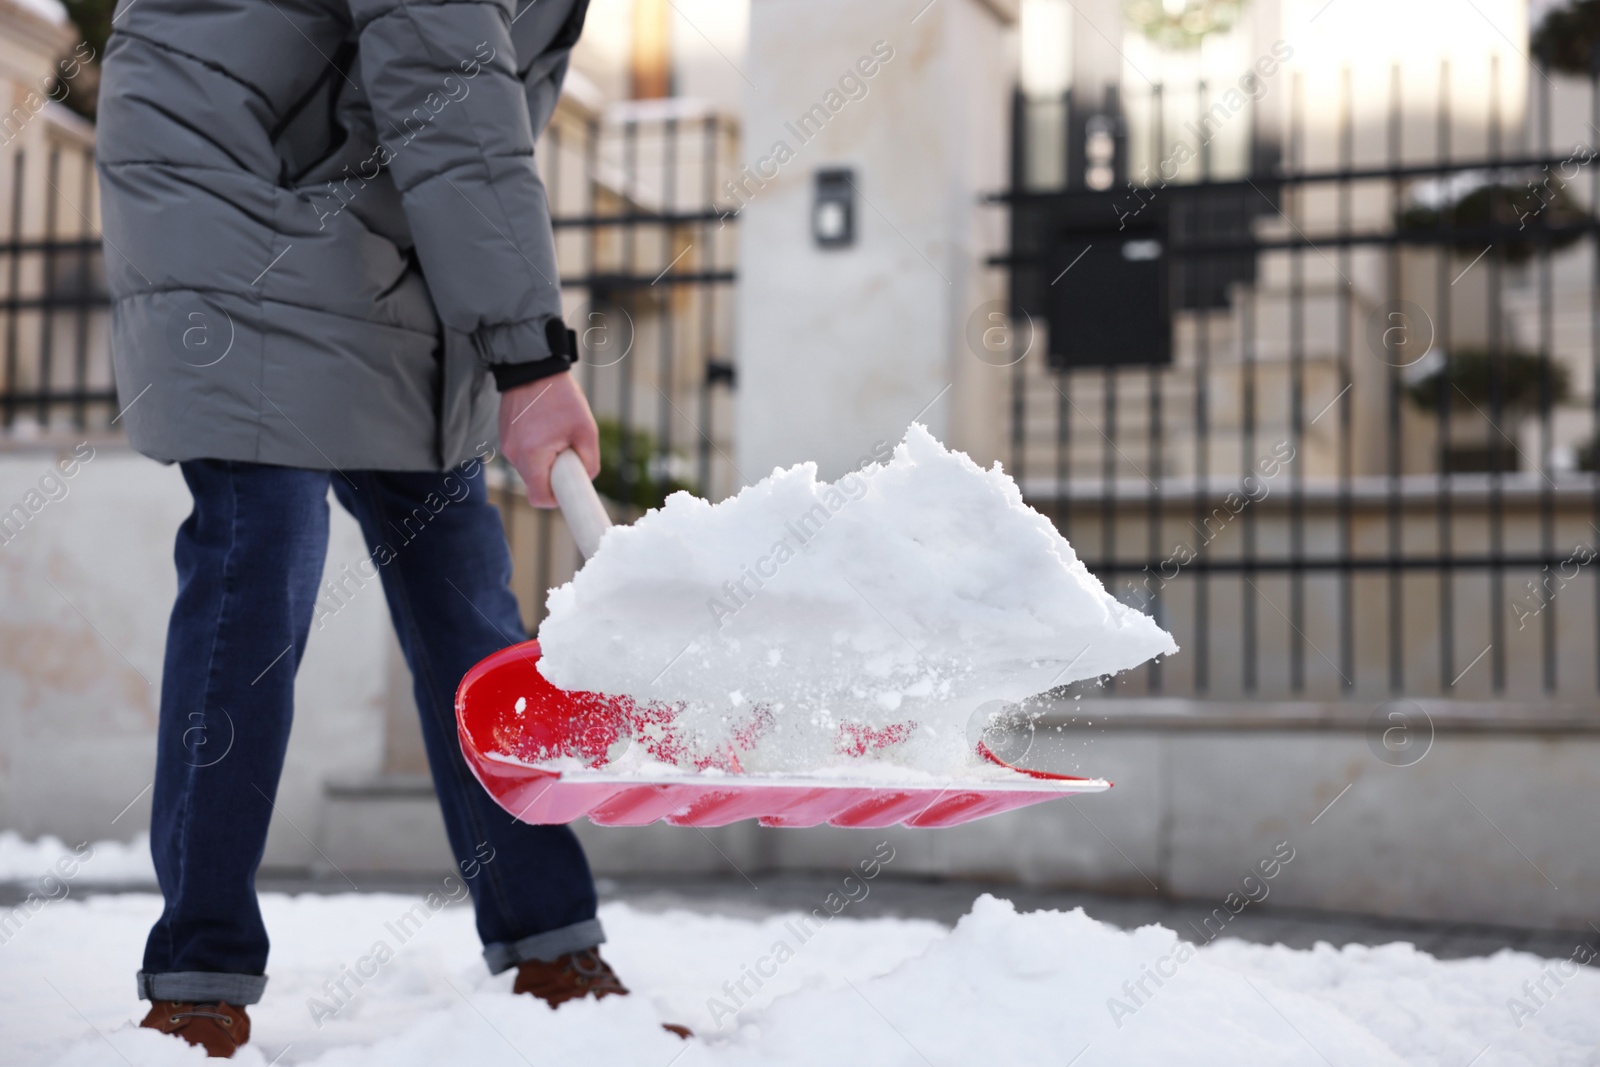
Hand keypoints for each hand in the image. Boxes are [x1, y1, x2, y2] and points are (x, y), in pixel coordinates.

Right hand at [497, 371, 599, 507]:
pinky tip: (544, 428)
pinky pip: (523, 454)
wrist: (533, 367)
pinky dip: (536, 449)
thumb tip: (586, 478)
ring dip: (545, 460)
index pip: (539, 498)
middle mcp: (514, 454)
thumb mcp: (586, 430)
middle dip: (553, 475)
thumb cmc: (561, 397)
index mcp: (532, 456)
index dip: (556, 499)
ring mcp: (506, 446)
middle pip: (535, 483)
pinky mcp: (505, 437)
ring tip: (555, 434)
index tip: (568, 488)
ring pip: (530, 469)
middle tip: (567, 453)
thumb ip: (590, 461)